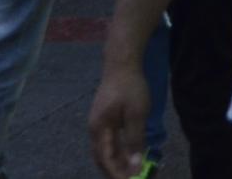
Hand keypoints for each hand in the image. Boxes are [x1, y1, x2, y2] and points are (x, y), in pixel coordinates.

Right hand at [87, 63, 153, 177]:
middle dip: (114, 171)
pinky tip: (129, 155)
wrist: (122, 63)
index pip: (105, 159)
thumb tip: (134, 164)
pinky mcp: (105, 118)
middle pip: (101, 157)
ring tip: (131, 171)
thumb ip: (134, 140)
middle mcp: (95, 129)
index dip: (117, 173)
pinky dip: (118, 151)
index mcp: (99, 129)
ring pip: (105, 150)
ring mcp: (98, 123)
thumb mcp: (136, 114)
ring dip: (116, 162)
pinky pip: (109, 140)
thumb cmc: (130, 87)